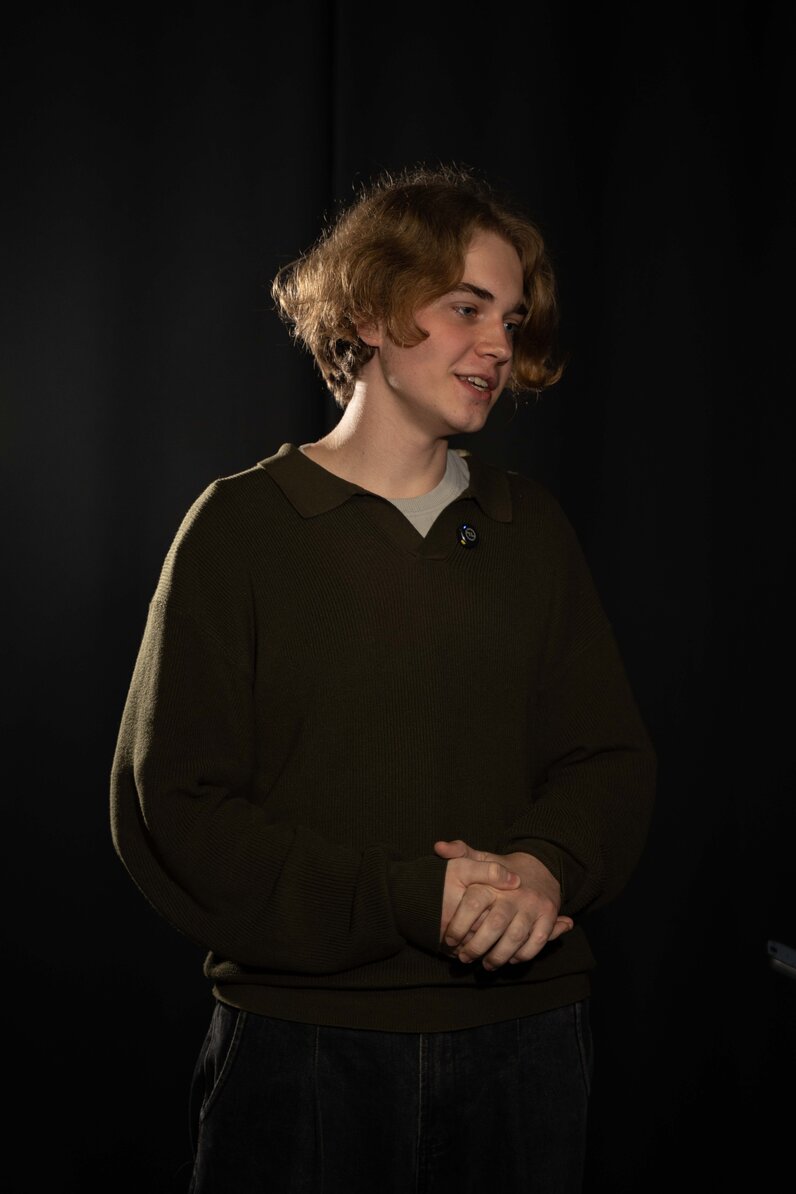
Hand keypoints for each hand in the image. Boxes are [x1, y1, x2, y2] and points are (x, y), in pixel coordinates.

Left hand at [435, 839, 573, 969]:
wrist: (542, 867)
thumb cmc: (503, 869)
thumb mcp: (482, 857)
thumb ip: (459, 852)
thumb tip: (438, 847)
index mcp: (494, 880)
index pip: (473, 902)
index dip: (459, 924)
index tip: (449, 939)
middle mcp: (515, 893)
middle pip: (494, 925)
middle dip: (477, 947)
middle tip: (464, 958)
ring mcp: (533, 905)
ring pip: (515, 937)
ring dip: (498, 956)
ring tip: (486, 965)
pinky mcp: (549, 916)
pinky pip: (536, 942)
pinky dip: (523, 954)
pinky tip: (511, 960)